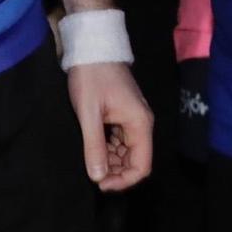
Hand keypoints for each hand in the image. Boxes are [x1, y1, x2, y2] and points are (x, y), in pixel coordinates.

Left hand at [67, 60, 153, 191]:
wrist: (92, 48)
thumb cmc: (91, 77)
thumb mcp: (89, 113)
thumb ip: (94, 146)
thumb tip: (98, 177)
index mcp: (139, 123)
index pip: (142, 166)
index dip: (123, 180)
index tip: (100, 183)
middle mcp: (141, 123)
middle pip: (135, 161)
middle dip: (115, 172)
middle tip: (91, 173)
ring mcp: (132, 119)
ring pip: (126, 153)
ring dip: (110, 161)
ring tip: (89, 159)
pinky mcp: (122, 115)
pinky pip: (120, 141)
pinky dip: (108, 149)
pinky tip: (92, 147)